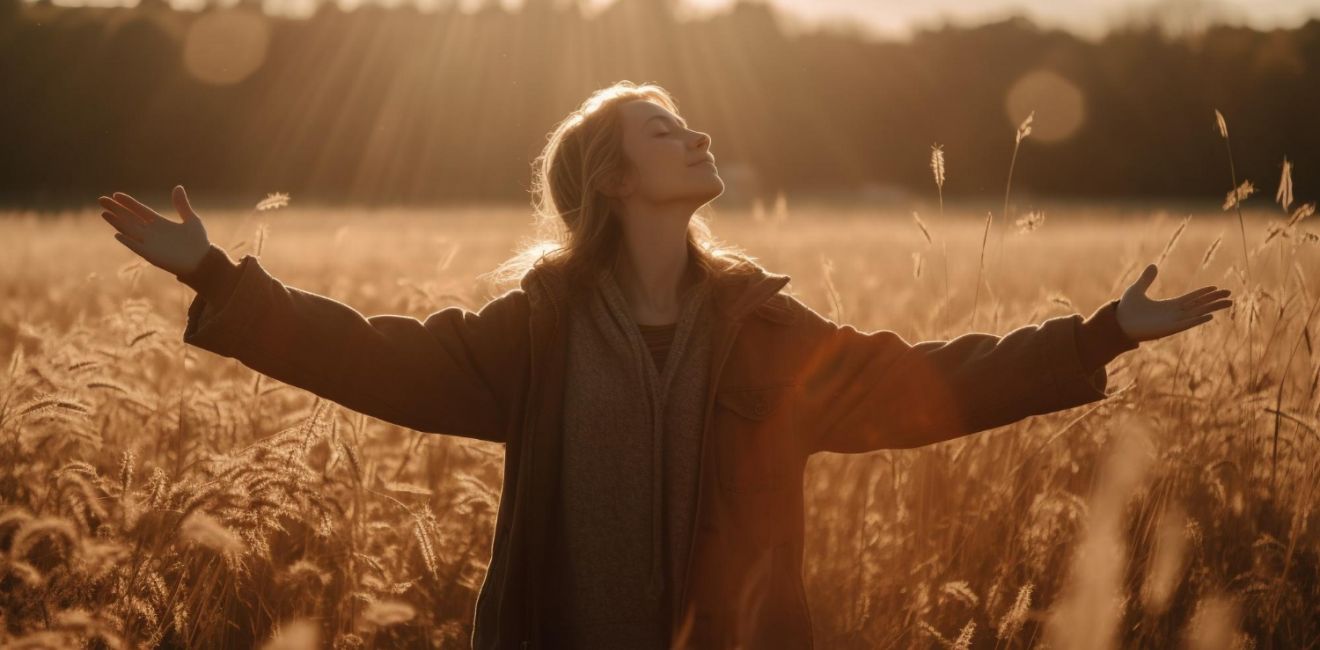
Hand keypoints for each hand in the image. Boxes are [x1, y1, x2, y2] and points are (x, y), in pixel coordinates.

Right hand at [99, 185, 210, 275]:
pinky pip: (136, 247)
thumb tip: (178, 187)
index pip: (140, 210)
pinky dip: (127, 241)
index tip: (116, 194)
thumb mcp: (191, 220)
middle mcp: (152, 232)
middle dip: (116, 209)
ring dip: (117, 222)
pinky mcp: (151, 255)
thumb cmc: (198, 242)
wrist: (202, 261)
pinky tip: (117, 234)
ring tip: (104, 213)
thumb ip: (182, 205)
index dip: (129, 203)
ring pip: (129, 230)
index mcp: (160, 223)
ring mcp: (150, 243)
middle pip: (130, 218)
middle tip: (101, 199)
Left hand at [1117, 263, 1232, 342]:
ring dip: (1213, 308)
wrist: (1117, 323)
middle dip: (1214, 300)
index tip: (1216, 288)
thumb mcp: (1137, 290)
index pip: (1191, 298)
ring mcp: (1173, 322)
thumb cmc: (1127, 309)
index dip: (1203, 293)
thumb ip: (1146, 279)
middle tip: (1230, 294)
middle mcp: (1174, 314)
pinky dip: (1198, 320)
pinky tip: (1209, 316)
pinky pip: (1187, 324)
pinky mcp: (1168, 329)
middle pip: (1199, 305)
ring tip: (1228, 303)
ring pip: (1198, 313)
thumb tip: (1153, 266)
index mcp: (1169, 305)